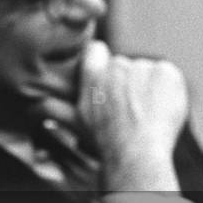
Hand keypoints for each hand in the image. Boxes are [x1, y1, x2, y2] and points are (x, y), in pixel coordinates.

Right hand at [31, 41, 187, 192]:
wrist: (137, 152)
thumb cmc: (105, 141)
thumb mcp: (75, 123)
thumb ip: (54, 108)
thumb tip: (34, 105)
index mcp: (94, 75)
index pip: (96, 49)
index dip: (102, 61)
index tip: (107, 76)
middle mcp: (117, 66)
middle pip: (125, 65)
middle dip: (128, 82)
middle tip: (130, 108)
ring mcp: (143, 67)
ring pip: (147, 70)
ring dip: (148, 86)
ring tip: (147, 112)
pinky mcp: (166, 72)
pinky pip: (168, 74)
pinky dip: (168, 89)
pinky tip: (161, 108)